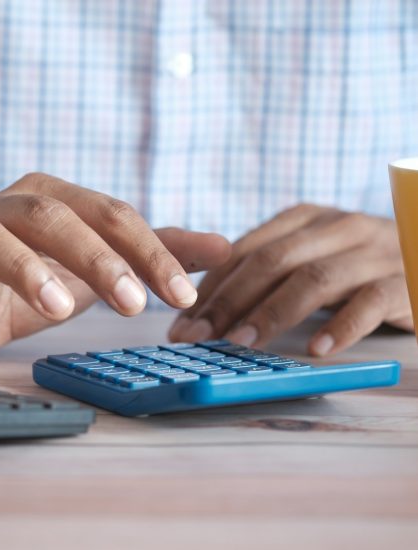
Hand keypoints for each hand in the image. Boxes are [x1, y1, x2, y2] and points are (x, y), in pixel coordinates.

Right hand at [0, 173, 229, 367]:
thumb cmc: (33, 275)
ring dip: (26, 271)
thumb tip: (226, 247)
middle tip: (133, 305)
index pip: (108, 213)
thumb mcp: (97, 262)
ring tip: (60, 308)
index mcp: (51, 197)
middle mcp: (5, 208)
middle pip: (52, 216)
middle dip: (96, 257)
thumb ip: (154, 252)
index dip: (148, 251)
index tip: (182, 295)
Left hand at [169, 204, 412, 355]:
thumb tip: (204, 311)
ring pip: (313, 279)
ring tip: (241, 344)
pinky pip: (369, 302)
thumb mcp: (310, 257)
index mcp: (304, 219)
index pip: (244, 250)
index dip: (210, 287)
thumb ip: (267, 272)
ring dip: (271, 313)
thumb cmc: (356, 265)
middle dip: (228, 301)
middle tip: (198, 337)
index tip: (182, 322)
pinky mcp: (403, 280)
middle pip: (271, 262)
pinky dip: (341, 326)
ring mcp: (372, 251)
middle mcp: (336, 227)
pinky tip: (316, 349)